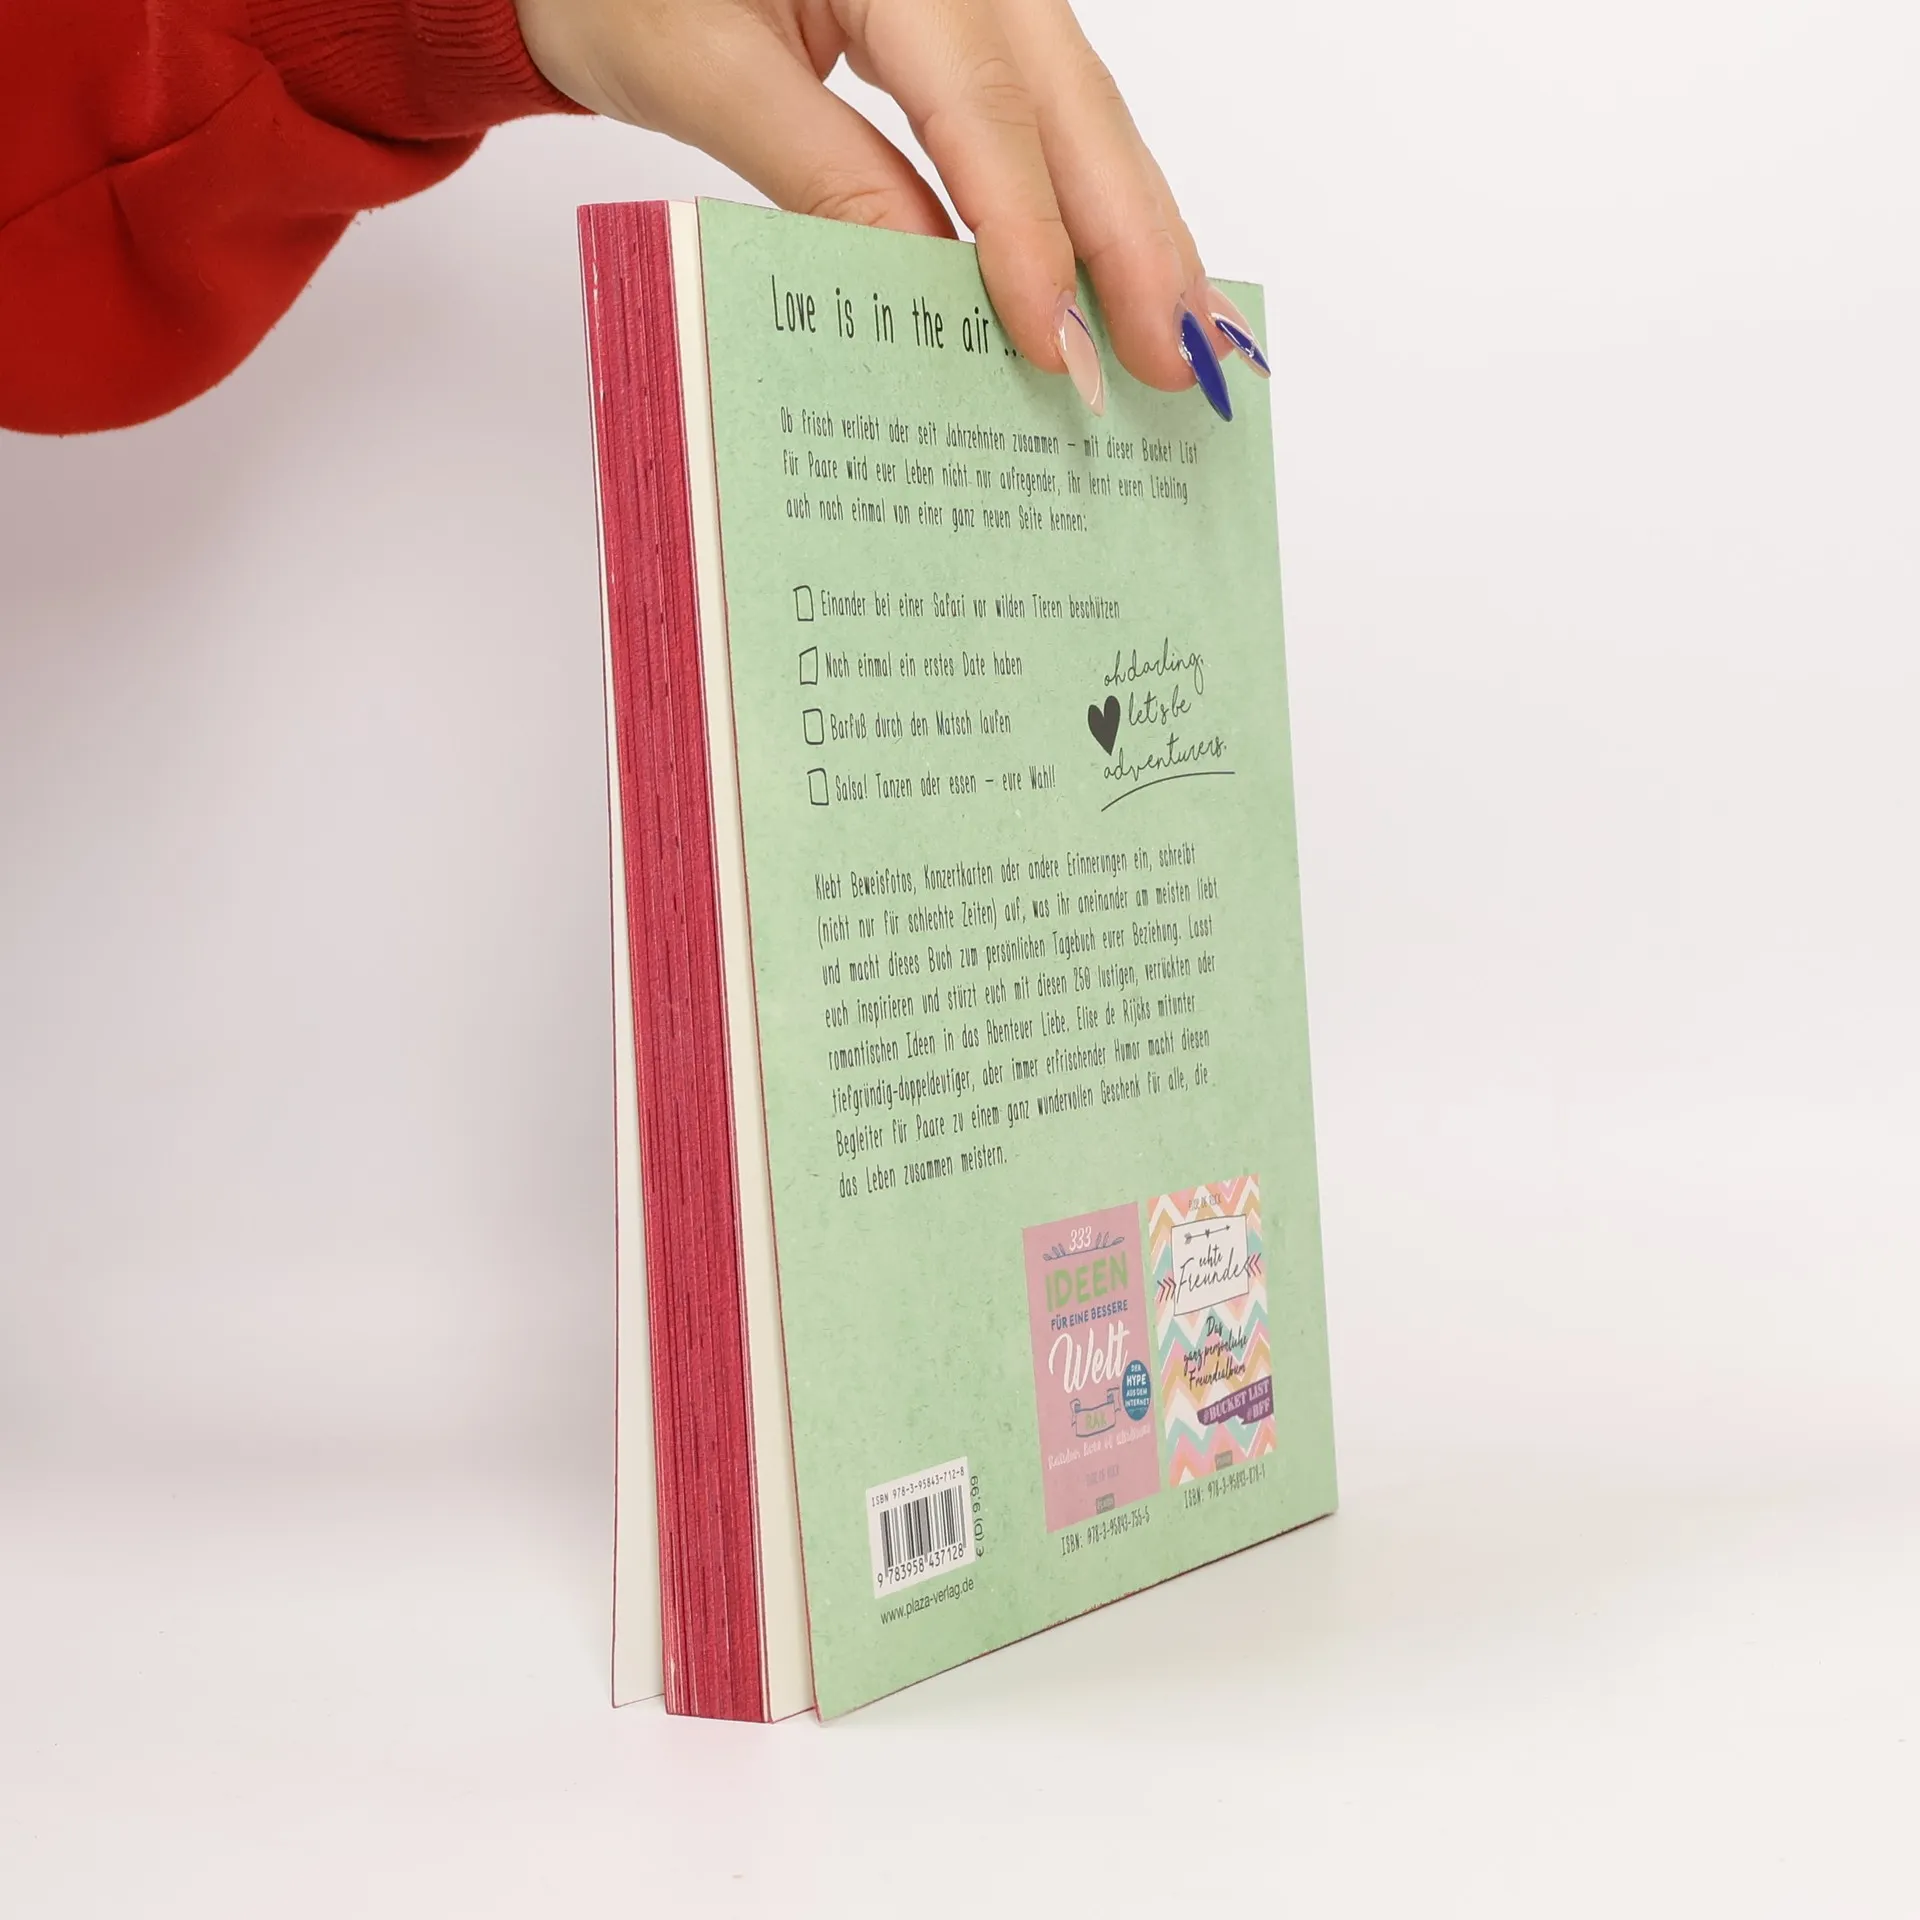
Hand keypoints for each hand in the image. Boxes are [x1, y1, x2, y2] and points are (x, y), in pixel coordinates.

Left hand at [514, 0, 1268, 417]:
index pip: (984, 111)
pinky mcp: (972, 25)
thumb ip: (823, 174)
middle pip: (1070, 108)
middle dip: (1132, 243)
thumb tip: (928, 288)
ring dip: (1136, 227)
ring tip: (1186, 330)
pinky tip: (1133, 264)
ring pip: (1081, 112)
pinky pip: (1049, 115)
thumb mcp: (705, 73)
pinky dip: (1096, 198)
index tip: (1061, 348)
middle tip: (1176, 361)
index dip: (1030, 240)